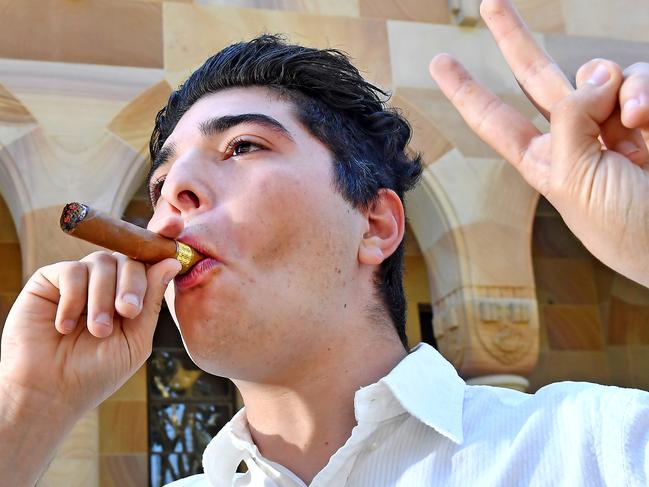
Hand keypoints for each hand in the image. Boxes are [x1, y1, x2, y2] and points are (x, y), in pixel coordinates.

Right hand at [0, 252, 180, 419]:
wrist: (49, 393)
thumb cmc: (95, 373)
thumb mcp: (135, 340)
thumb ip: (152, 302)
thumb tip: (172, 262)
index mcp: (129, 297)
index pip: (149, 268)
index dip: (153, 273)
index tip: (147, 300)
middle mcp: (105, 284)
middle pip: (129, 259)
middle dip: (132, 286)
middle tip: (127, 313)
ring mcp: (77, 280)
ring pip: (102, 262)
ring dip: (102, 297)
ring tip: (97, 330)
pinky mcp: (48, 281)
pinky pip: (71, 270)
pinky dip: (73, 298)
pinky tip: (65, 326)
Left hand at [429, 0, 648, 286]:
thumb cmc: (621, 226)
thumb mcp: (573, 180)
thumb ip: (570, 120)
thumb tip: (594, 75)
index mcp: (542, 159)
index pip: (494, 117)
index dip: (466, 89)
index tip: (440, 61)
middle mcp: (573, 134)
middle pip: (535, 75)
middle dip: (513, 37)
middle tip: (489, 2)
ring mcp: (613, 121)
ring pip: (602, 72)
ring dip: (616, 84)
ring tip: (631, 119)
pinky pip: (641, 78)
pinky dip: (645, 89)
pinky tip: (645, 117)